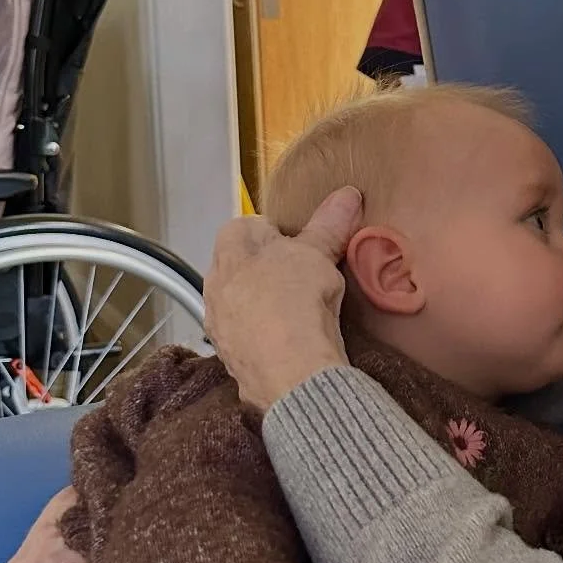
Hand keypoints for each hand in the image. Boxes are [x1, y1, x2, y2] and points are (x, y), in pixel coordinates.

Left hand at [205, 190, 361, 412]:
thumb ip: (329, 224)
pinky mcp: (229, 358)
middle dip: (268, 269)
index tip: (302, 247)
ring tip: (299, 314)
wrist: (290, 368)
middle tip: (303, 278)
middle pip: (241, 266)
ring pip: (241, 304)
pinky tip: (289, 343)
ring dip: (263, 305)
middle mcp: (214, 286)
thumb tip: (348, 194)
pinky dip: (264, 338)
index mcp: (230, 250)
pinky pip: (246, 339)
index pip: (247, 226)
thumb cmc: (297, 298)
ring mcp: (218, 325)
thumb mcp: (319, 253)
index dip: (277, 233)